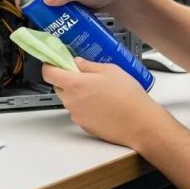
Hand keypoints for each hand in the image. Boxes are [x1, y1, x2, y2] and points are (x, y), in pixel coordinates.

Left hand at [42, 58, 168, 147]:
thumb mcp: (110, 70)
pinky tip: (103, 104)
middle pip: (58, 87)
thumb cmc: (128, 97)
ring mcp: (77, 116)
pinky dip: (86, 107)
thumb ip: (88, 65)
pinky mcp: (85, 126)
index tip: (57, 62)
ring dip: (78, 94)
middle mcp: (71, 101)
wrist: (141, 124)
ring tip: (99, 91)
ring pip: (69, 100)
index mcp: (74, 84)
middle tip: (84, 75)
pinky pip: (79, 112)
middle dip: (67, 80)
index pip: (48, 73)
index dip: (50, 66)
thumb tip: (78, 63)